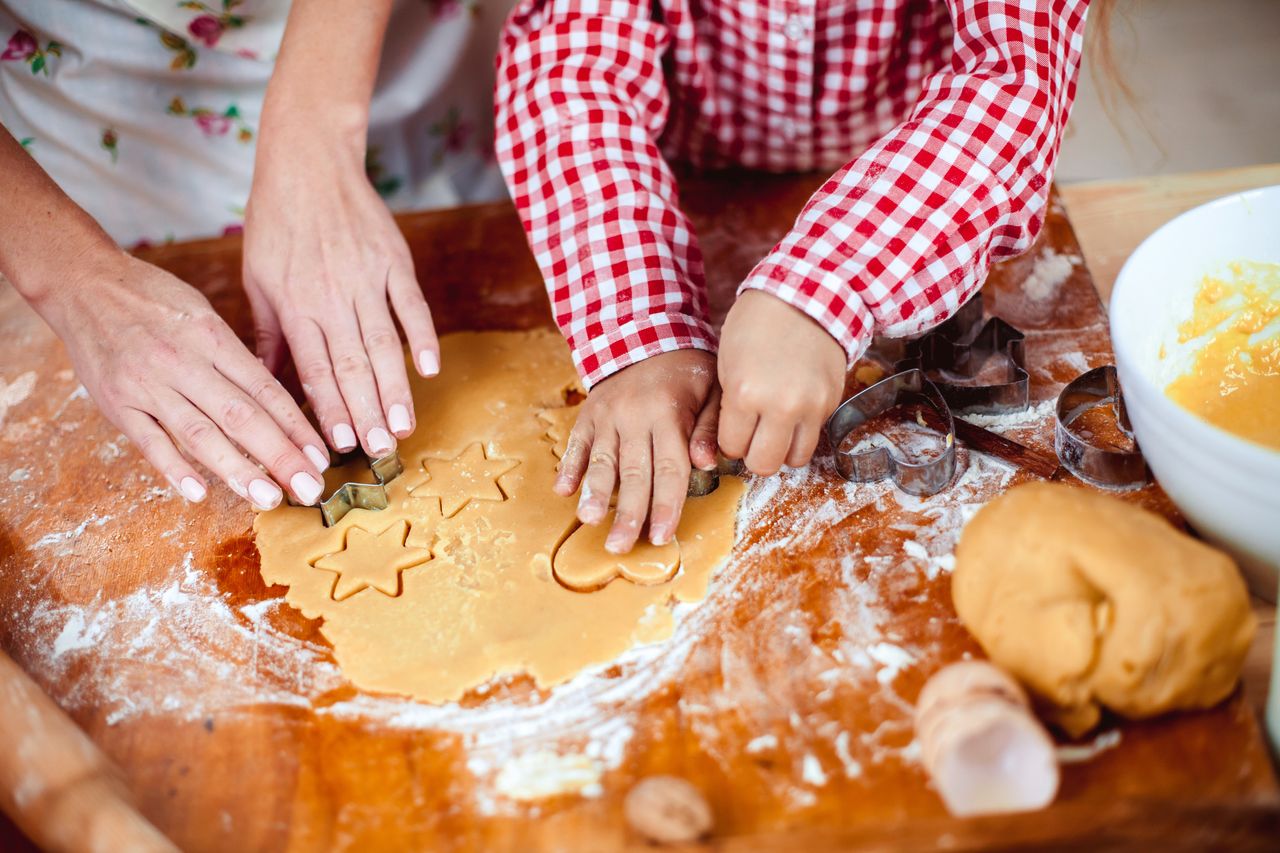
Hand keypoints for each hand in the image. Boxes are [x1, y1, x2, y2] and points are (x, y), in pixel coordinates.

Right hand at [46, 253, 328, 507]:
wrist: (83, 283)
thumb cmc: (152, 298)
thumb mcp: (203, 313)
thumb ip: (235, 357)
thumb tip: (275, 400)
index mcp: (213, 338)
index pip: (265, 390)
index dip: (296, 427)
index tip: (320, 457)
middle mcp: (185, 363)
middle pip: (242, 416)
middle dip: (280, 456)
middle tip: (310, 489)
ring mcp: (148, 385)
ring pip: (200, 434)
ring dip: (237, 470)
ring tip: (268, 498)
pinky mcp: (117, 402)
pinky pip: (148, 441)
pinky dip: (173, 468)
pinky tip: (198, 492)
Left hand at [242, 132, 436, 456]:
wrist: (308, 162)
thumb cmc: (276, 222)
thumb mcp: (257, 278)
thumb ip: (268, 332)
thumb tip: (265, 381)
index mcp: (295, 304)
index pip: (314, 368)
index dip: (329, 408)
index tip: (341, 445)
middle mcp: (332, 296)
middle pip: (352, 365)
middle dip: (367, 413)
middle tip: (381, 451)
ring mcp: (367, 278)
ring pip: (384, 344)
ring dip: (396, 388)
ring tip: (404, 426)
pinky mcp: (395, 261)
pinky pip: (411, 305)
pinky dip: (422, 336)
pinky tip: (430, 368)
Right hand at [555, 350, 720, 553]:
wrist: (645, 333)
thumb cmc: (687, 370)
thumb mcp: (712, 390)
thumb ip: (709, 428)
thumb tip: (706, 464)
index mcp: (669, 414)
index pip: (669, 469)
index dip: (666, 506)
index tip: (661, 537)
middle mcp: (634, 416)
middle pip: (633, 473)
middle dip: (627, 513)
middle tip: (620, 547)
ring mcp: (608, 416)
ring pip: (601, 460)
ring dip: (594, 493)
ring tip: (588, 521)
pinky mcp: (589, 414)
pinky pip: (577, 443)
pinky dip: (569, 466)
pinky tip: (563, 491)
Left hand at [717, 290, 845, 474]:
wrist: (805, 296)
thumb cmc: (757, 324)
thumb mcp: (727, 362)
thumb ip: (729, 405)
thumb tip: (732, 441)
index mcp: (745, 393)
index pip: (732, 447)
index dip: (730, 441)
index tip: (733, 427)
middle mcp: (781, 406)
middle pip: (764, 464)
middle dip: (754, 454)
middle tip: (752, 436)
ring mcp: (811, 406)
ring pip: (795, 460)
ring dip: (782, 449)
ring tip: (775, 429)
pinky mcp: (832, 402)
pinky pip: (814, 436)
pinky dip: (802, 432)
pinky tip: (793, 410)